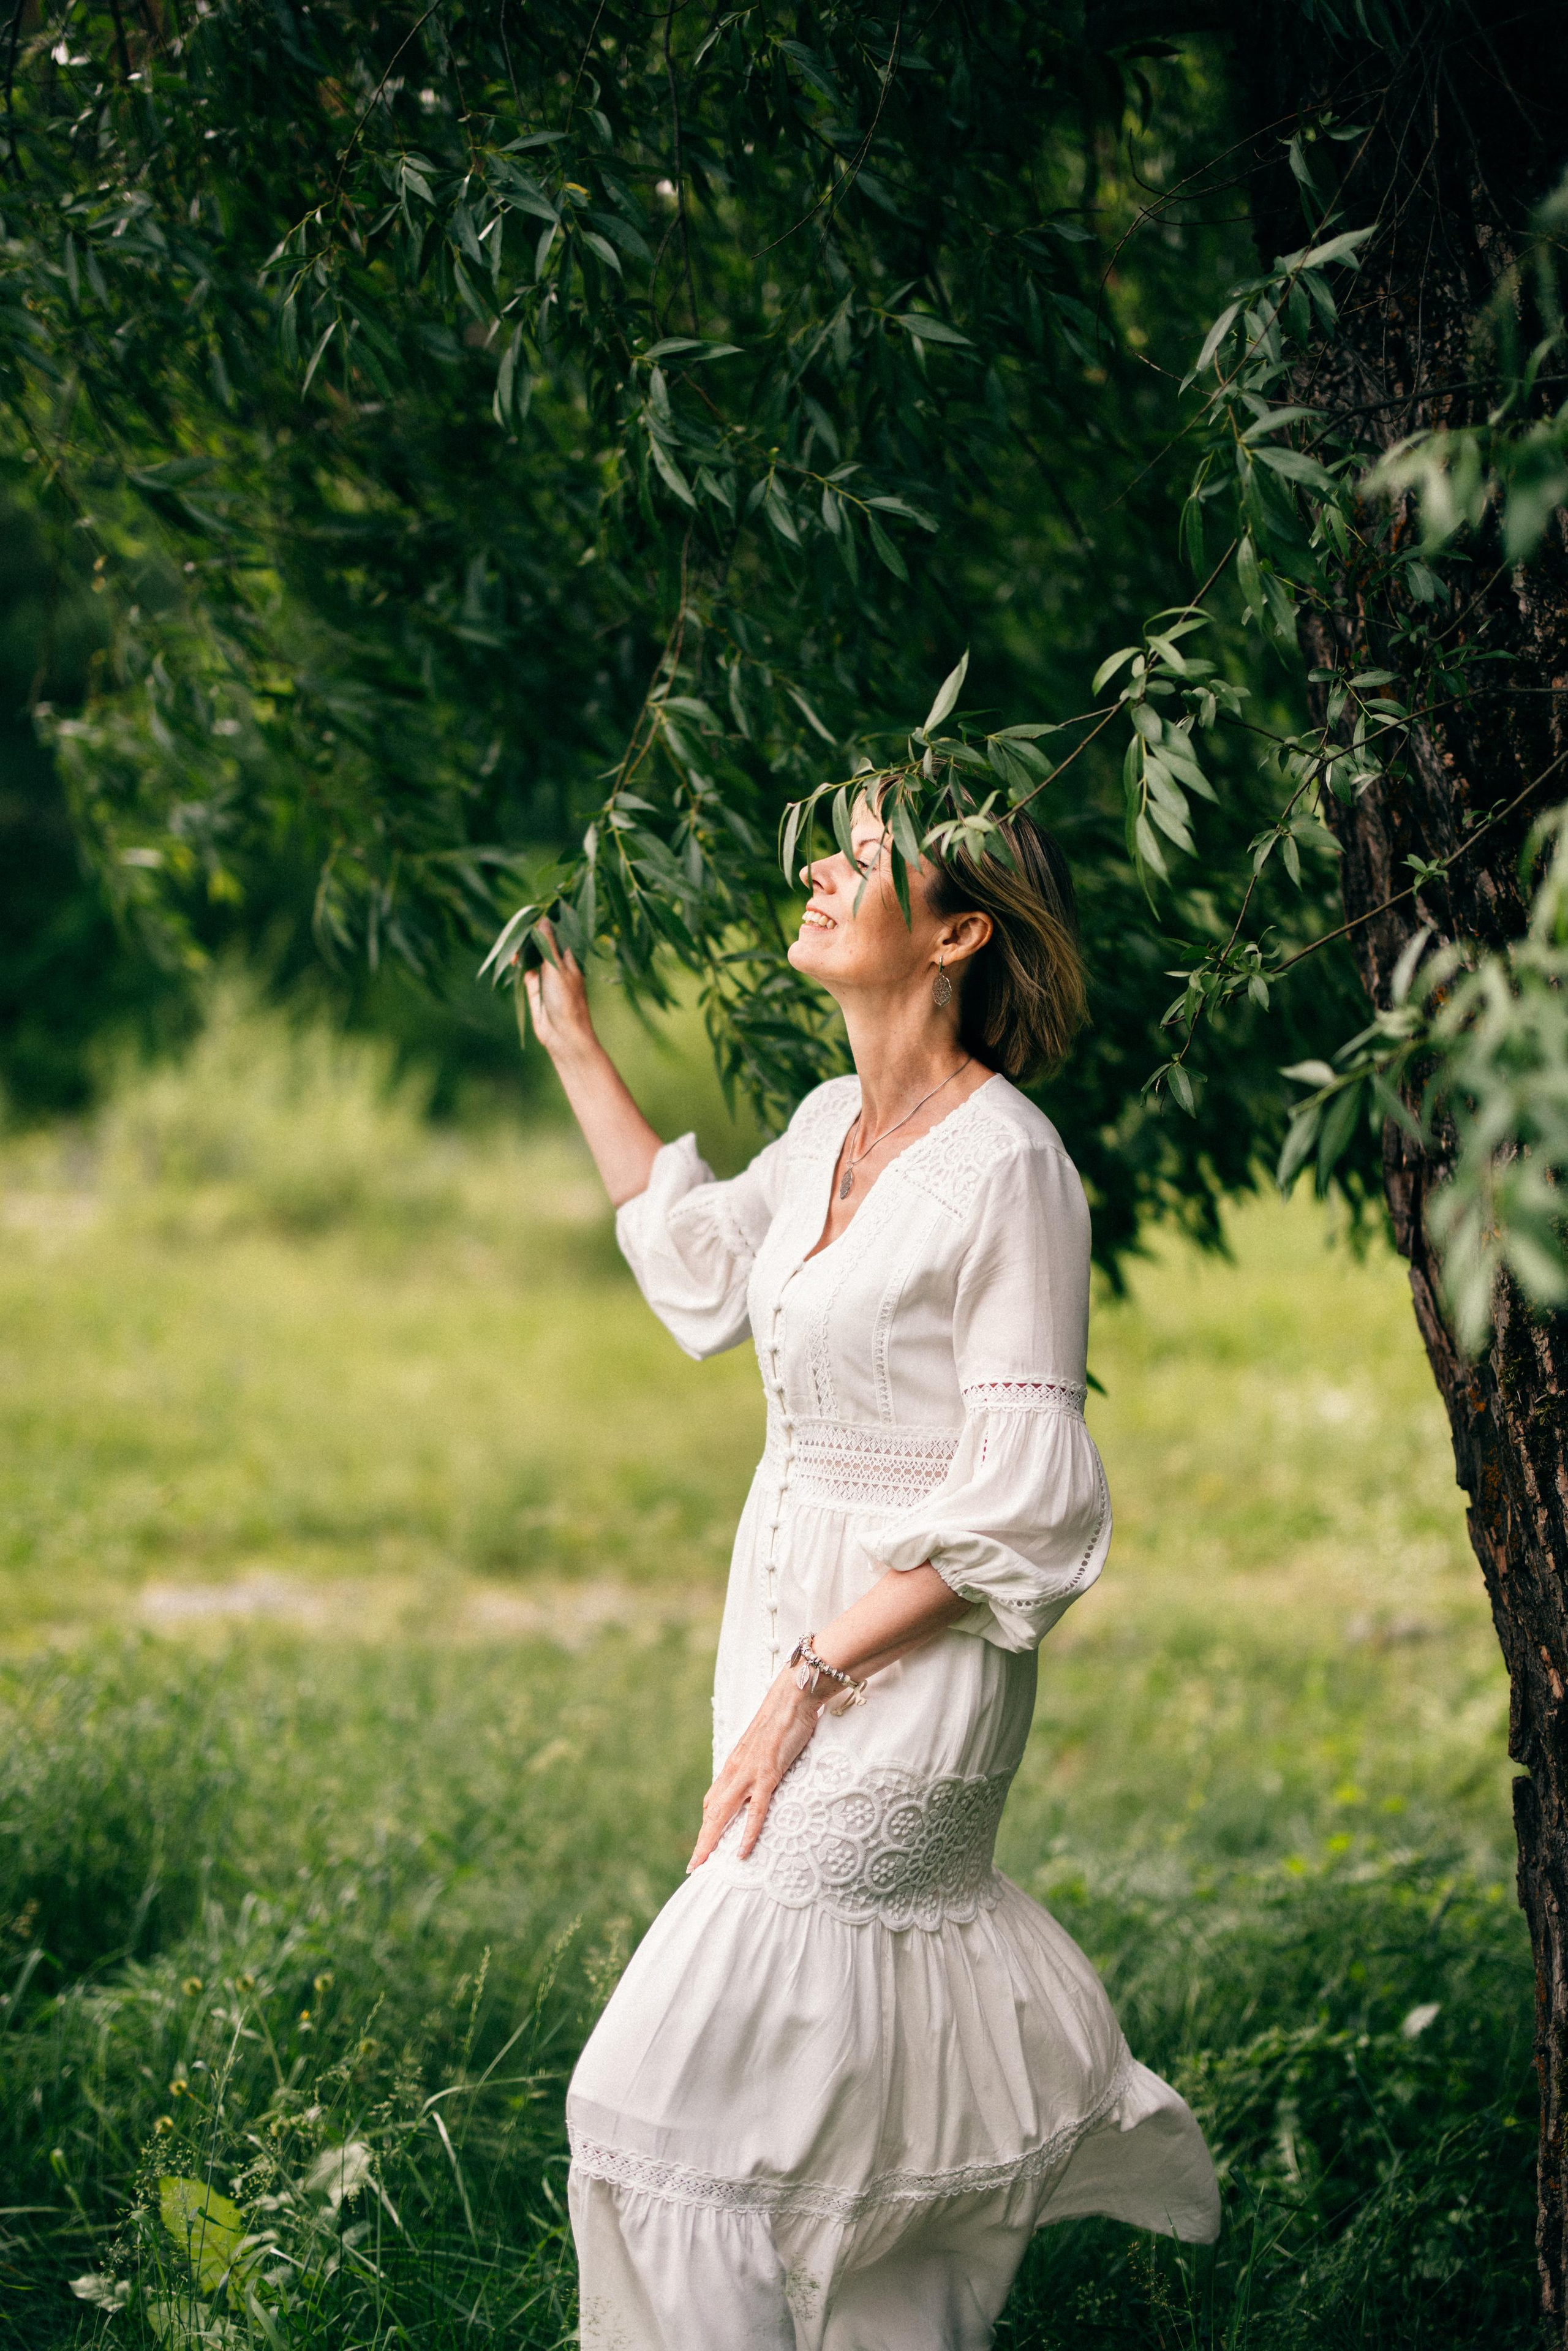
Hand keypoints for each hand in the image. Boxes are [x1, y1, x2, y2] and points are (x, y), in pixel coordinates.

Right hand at [513, 924, 596, 1068]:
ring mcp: (546, 977)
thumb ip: (548, 944)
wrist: (563, 1034)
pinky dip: (519, 964)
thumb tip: (543, 920)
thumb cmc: (566, 999)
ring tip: (513, 943)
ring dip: (523, 950)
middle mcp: (559, 966)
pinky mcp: (534, 988)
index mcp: (571, 959)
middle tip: (520, 926)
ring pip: (533, 957)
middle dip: (532, 936)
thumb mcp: (557, 968)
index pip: (560, 935)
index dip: (549, 924)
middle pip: (544, 945)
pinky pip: (525, 971)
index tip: (537, 911)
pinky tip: (512, 958)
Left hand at [687, 1671, 820, 1870]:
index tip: (703, 1845)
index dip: (707, 1824)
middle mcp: (735, 1770)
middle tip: (694, 1866)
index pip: (713, 1800)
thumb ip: (759, 1760)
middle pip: (712, 1812)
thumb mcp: (765, 1744)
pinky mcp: (767, 1773)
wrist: (792, 1696)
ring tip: (703, 1864)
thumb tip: (761, 1772)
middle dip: (702, 1841)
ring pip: (724, 1814)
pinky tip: (742, 1851)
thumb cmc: (783, 1718)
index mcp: (734, 1764)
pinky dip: (748, 1833)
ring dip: (711, 1841)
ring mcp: (749, 1773)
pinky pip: (756, 1809)